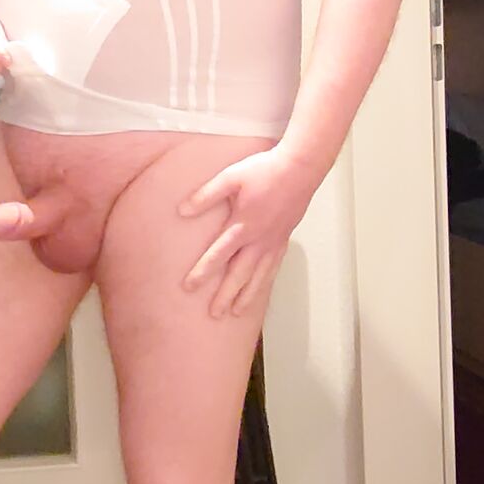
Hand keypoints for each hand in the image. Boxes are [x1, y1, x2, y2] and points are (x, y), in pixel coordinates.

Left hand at [177, 144, 316, 317]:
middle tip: (214, 314)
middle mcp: (258, 239)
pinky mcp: (284, 239)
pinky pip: (273, 266)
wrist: (300, 168)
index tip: (189, 288)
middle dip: (226, 295)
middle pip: (239, 274)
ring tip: (237, 312)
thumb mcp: (230, 177)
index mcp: (243, 225)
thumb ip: (206, 196)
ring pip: (259, 276)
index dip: (203, 272)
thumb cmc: (265, 170)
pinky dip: (265, 281)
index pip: (218, 255)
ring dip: (247, 295)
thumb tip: (182, 211)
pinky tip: (260, 288)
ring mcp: (273, 241)